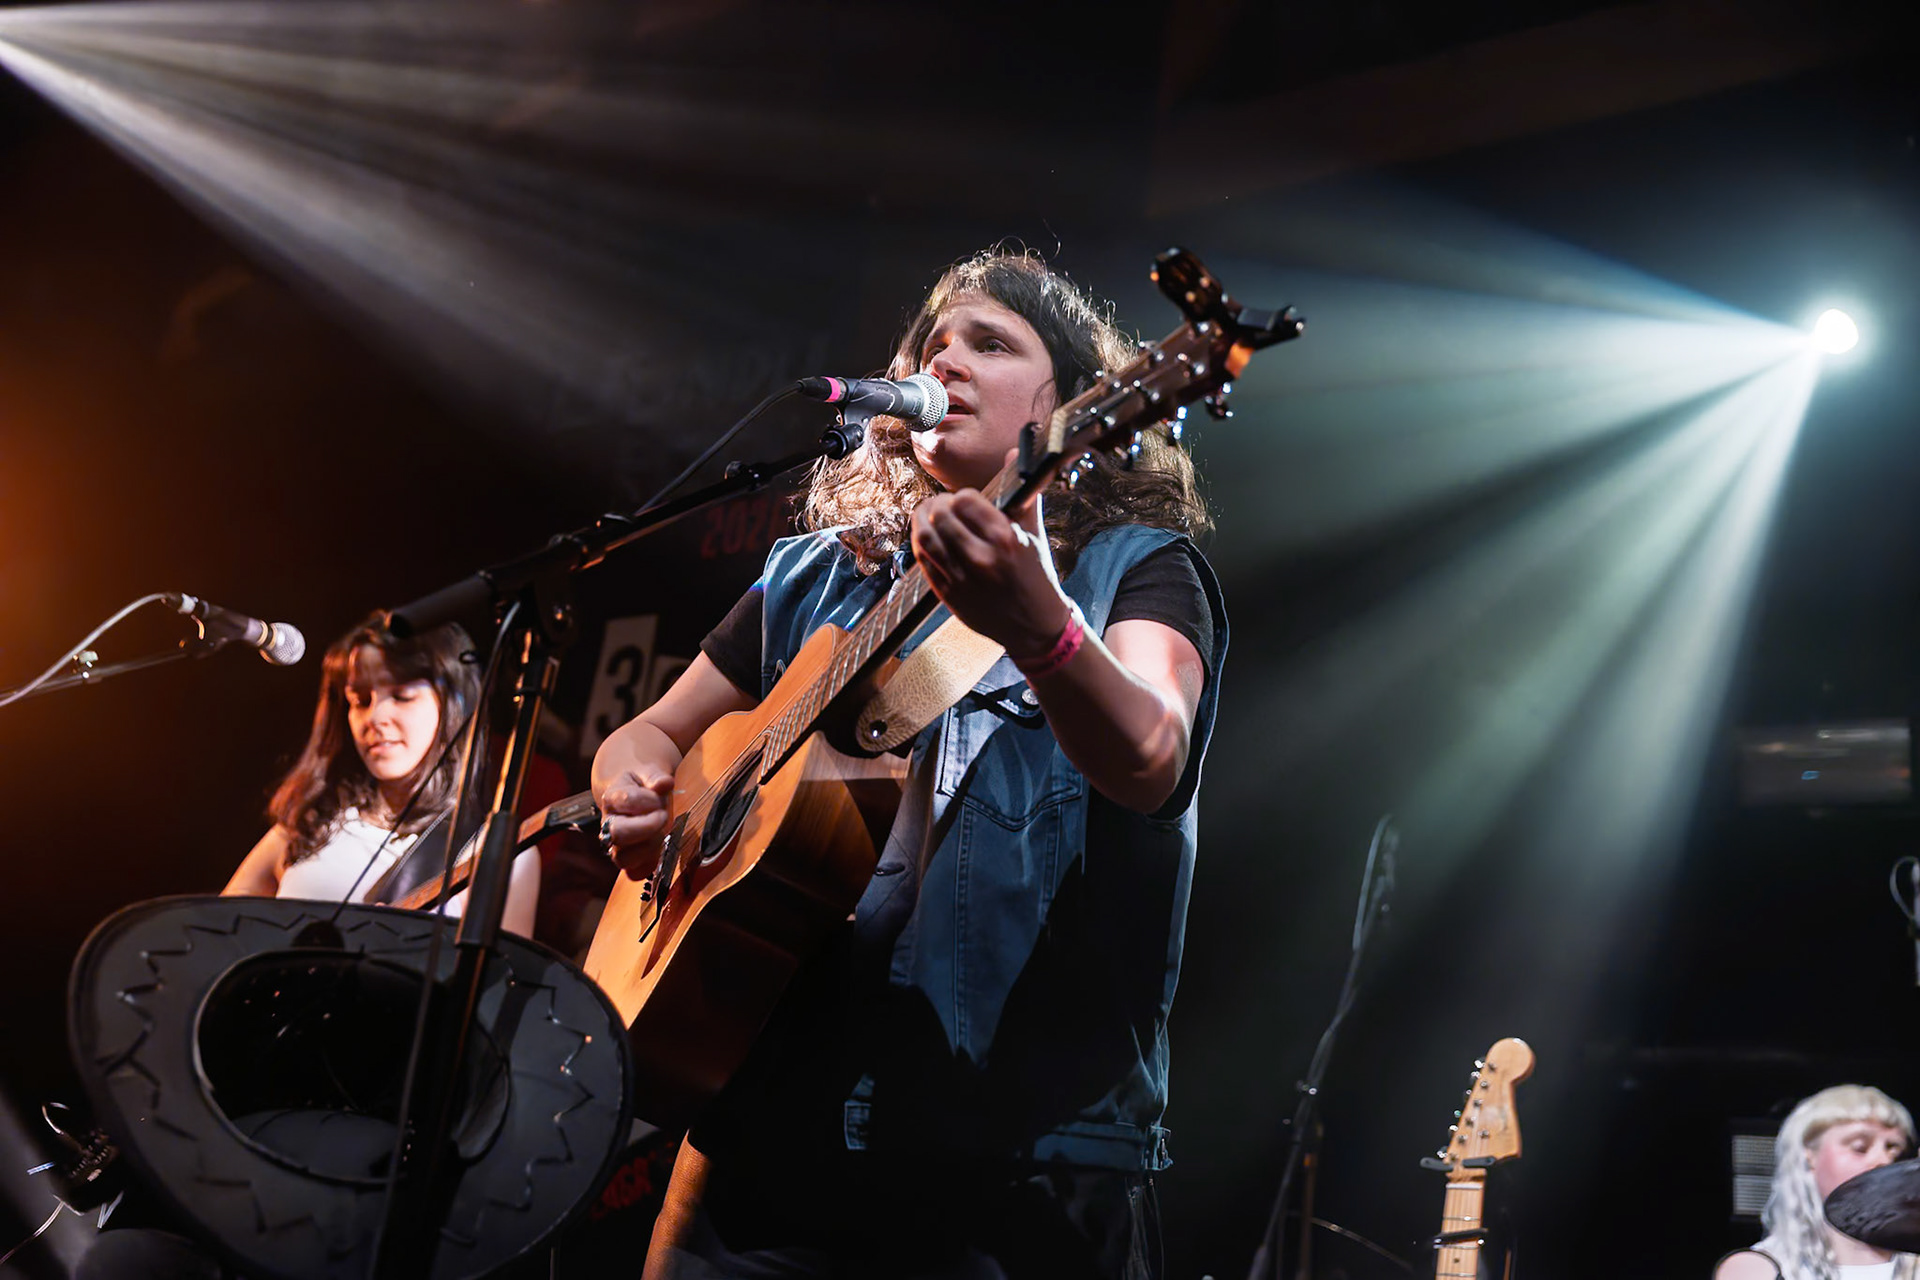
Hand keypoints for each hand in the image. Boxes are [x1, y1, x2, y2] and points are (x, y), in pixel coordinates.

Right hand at [595, 766, 674, 877]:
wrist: (636, 794)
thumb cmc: (644, 785)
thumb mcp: (648, 773)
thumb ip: (656, 777)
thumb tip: (665, 783)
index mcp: (612, 798)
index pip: (624, 800)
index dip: (647, 800)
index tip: (659, 798)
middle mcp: (609, 824)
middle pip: (618, 833)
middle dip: (647, 826)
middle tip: (663, 817)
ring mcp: (616, 845)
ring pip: (623, 858)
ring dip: (649, 847)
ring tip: (663, 833)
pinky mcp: (628, 860)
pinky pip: (634, 873)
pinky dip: (650, 865)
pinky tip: (661, 849)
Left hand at [909, 486, 1070, 656]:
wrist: (1034, 625)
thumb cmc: (1035, 575)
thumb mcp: (1033, 533)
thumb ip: (1021, 493)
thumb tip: (1016, 454)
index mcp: (1005, 539)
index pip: (965, 499)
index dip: (962, 496)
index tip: (965, 501)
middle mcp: (981, 558)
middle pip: (939, 515)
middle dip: (938, 505)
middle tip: (942, 506)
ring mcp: (962, 578)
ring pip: (924, 538)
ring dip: (921, 521)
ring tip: (928, 516)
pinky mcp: (948, 594)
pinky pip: (923, 561)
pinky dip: (921, 545)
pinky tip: (929, 539)